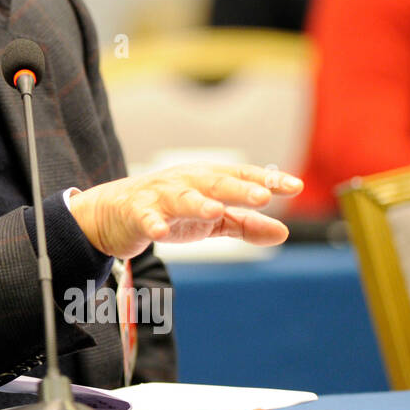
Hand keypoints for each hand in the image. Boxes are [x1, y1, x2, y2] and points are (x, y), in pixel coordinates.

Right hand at [66, 163, 302, 258]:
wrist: (115, 213)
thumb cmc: (168, 212)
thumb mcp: (211, 220)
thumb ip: (245, 224)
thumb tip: (283, 232)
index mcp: (205, 180)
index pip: (240, 176)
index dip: (267, 180)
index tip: (294, 187)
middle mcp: (185, 182)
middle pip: (214, 182)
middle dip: (238, 189)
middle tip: (264, 196)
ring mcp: (159, 196)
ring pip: (181, 198)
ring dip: (198, 203)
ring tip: (215, 210)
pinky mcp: (137, 213)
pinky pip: (146, 219)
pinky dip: (153, 224)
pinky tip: (160, 232)